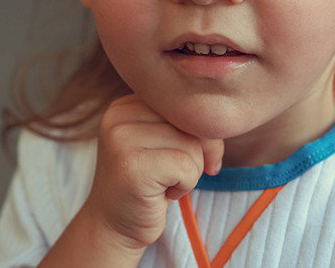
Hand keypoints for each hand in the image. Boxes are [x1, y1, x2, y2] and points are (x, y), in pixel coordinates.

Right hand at [81, 94, 224, 251]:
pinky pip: (186, 167)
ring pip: (192, 145)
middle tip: (172, 176)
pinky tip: (161, 194)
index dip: (197, 134)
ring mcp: (122, 139)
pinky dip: (184, 186)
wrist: (113, 228)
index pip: (183, 104)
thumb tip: (221, 121)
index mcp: (127, 105)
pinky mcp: (132, 165)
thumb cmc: (148, 186)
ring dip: (189, 173)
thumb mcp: (163, 143)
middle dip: (196, 155)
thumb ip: (181, 124)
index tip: (187, 158)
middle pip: (190, 122)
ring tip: (162, 184)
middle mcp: (120, 115)